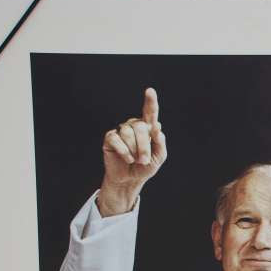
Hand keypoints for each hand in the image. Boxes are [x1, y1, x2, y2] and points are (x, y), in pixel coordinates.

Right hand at [98, 88, 167, 215]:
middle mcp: (134, 126)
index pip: (150, 112)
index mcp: (148, 128)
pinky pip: (116, 139)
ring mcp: (122, 131)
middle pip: (140, 126)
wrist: (130, 179)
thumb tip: (157, 126)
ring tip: (135, 160)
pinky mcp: (110, 138)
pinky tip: (127, 159)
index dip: (150, 102)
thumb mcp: (159, 157)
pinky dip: (124, 151)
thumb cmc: (145, 167)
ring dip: (134, 151)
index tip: (150, 91)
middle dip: (144, 146)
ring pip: (128, 133)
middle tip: (144, 160)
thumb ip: (160, 142)